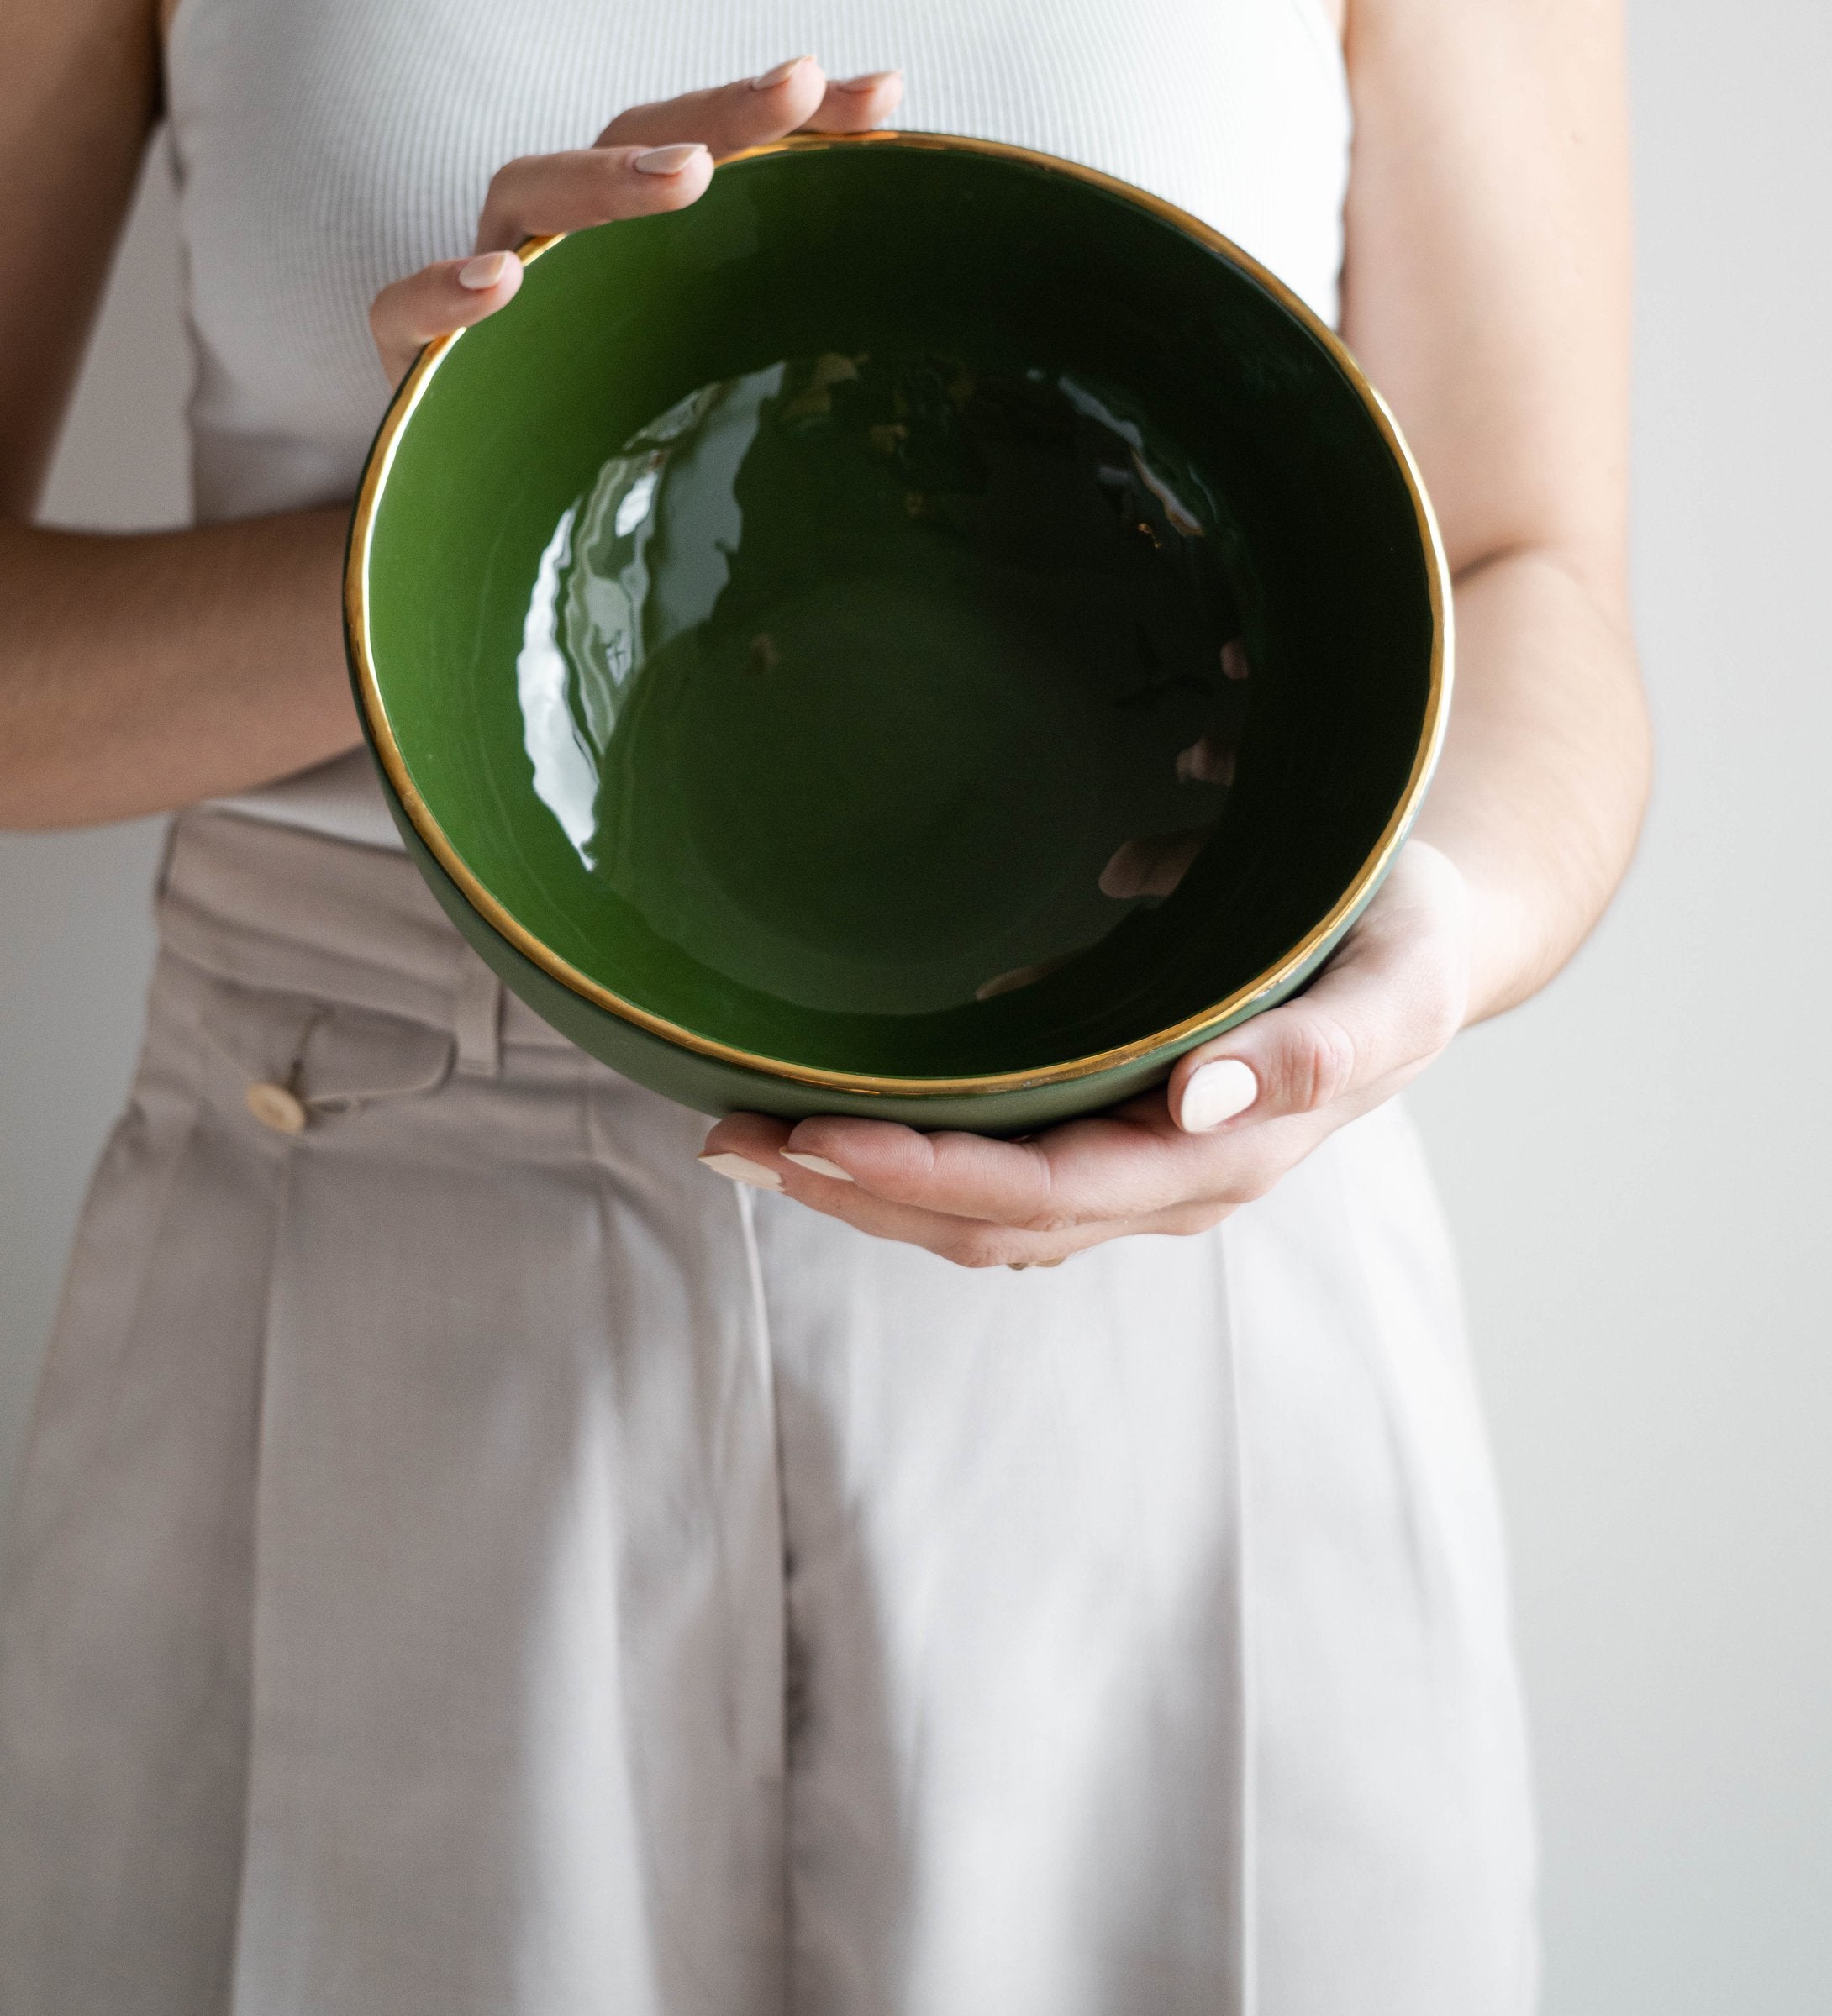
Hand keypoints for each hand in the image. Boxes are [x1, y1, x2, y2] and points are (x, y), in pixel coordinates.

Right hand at [367, 56, 902, 386]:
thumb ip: (785, 252)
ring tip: (686, 176)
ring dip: (602, 181)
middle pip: (624, 143)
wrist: (475, 515)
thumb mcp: (708, 347)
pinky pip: (403, 314)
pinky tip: (498, 285)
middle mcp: (556, 236)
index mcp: (626, 226)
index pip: (705, 137)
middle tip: (793, 89)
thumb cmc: (602, 412)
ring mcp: (483, 287)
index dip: (784, 113)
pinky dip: (440, 293)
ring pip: (524, 195)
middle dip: (713, 114)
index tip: (877, 94)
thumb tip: (891, 130)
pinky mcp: (413, 360)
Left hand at [699, 838, 1474, 1264]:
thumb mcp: (1394, 984)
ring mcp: (1138, 1167)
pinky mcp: (1118, 1133)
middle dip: (855, 1191)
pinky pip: (1001, 1174)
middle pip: (990, 1220)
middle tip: (729, 1137)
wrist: (1432, 940)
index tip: (818, 1140)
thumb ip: (1315, 1049)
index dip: (925, 1180)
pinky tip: (828, 1121)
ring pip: (982, 1213)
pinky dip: (906, 1160)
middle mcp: (1168, 1182)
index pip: (1048, 1195)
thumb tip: (1202, 1106)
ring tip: (742, 1136)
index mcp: (1223, 1157)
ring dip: (860, 1186)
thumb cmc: (1401, 940)